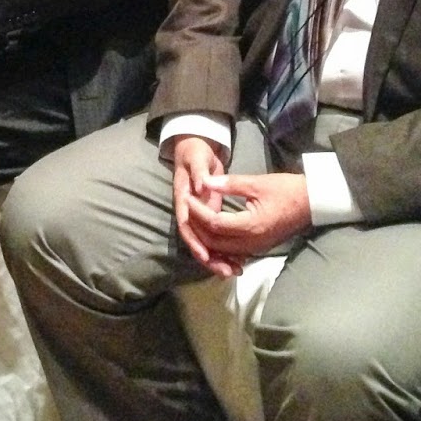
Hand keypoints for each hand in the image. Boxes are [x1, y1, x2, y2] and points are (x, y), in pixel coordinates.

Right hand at [172, 136, 226, 270]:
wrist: (193, 149)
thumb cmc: (194, 152)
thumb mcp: (197, 158)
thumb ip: (199, 172)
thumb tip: (202, 187)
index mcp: (183, 198)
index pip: (186, 225)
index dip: (195, 241)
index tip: (206, 255)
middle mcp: (189, 211)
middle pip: (195, 240)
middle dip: (209, 257)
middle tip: (225, 271)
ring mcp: (198, 214)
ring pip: (205, 241)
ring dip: (217, 257)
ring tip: (233, 271)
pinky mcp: (209, 214)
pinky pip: (215, 236)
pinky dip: (224, 248)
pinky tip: (237, 259)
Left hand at [180, 171, 312, 276]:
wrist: (313, 203)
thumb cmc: (287, 190)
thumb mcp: (257, 182)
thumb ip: (230, 184)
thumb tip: (205, 181)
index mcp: (251, 225)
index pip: (215, 224)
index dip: (198, 211)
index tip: (188, 197)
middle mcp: (251, 242)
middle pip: (214, 242)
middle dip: (197, 227)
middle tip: (188, 208)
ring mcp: (256, 248)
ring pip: (222, 250)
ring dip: (206, 238)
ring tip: (195, 219)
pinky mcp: (259, 248)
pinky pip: (233, 251)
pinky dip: (219, 245)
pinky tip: (211, 232)